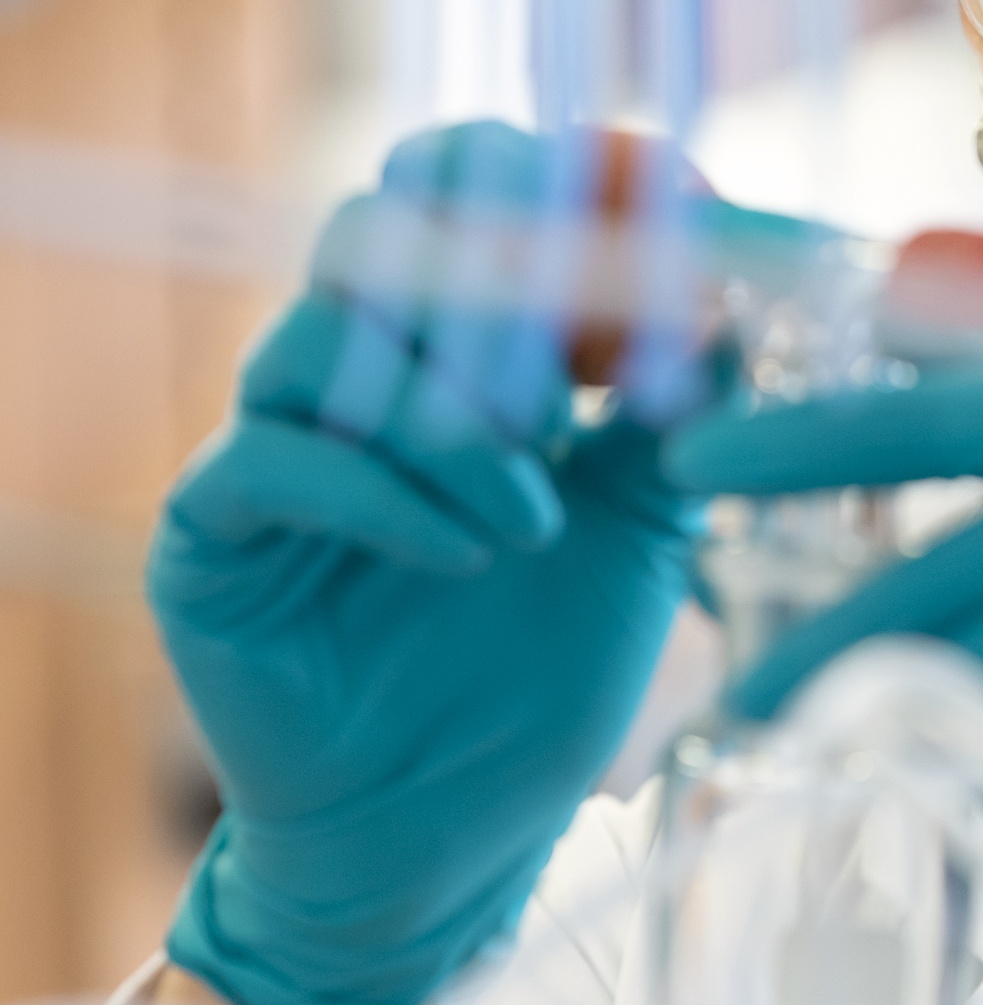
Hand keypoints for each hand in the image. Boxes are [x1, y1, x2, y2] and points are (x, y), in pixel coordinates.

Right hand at [154, 121, 782, 1004]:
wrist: (452, 830)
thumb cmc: (542, 670)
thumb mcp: (644, 526)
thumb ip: (686, 413)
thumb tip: (746, 298)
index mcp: (456, 345)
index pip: (483, 192)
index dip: (572, 174)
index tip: (674, 197)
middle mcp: (358, 368)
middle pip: (384, 222)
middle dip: (498, 273)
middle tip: (582, 374)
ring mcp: (275, 439)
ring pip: (332, 331)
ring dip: (455, 410)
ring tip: (535, 507)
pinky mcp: (213, 529)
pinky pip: (276, 457)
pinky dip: (391, 493)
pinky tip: (473, 551)